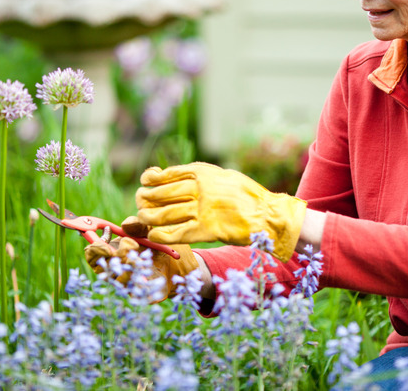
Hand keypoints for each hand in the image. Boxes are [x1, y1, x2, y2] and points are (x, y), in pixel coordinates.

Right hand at [84, 230, 198, 301]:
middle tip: (132, 245)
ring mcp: (124, 284)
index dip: (96, 247)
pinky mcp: (138, 295)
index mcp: (111, 253)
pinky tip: (149, 270)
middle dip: (116, 254)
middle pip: (102, 267)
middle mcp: (114, 270)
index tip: (109, 236)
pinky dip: (141, 278)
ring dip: (130, 264)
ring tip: (143, 257)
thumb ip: (137, 225)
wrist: (178, 265)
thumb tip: (125, 226)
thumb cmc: (158, 247)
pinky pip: (133, 290)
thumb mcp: (149, 231)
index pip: (91, 254)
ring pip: (117, 278)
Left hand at [135, 162, 306, 261]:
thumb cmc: (246, 195)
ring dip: (148, 217)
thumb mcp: (223, 175)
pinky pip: (175, 233)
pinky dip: (160, 234)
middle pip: (161, 194)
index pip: (168, 174)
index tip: (145, 181)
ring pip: (164, 214)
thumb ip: (201, 176)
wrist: (267, 214)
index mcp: (203, 173)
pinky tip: (153, 234)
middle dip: (146, 199)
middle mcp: (200, 189)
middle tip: (140, 202)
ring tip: (143, 218)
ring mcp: (202, 210)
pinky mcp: (206, 230)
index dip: (151, 178)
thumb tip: (173, 176)